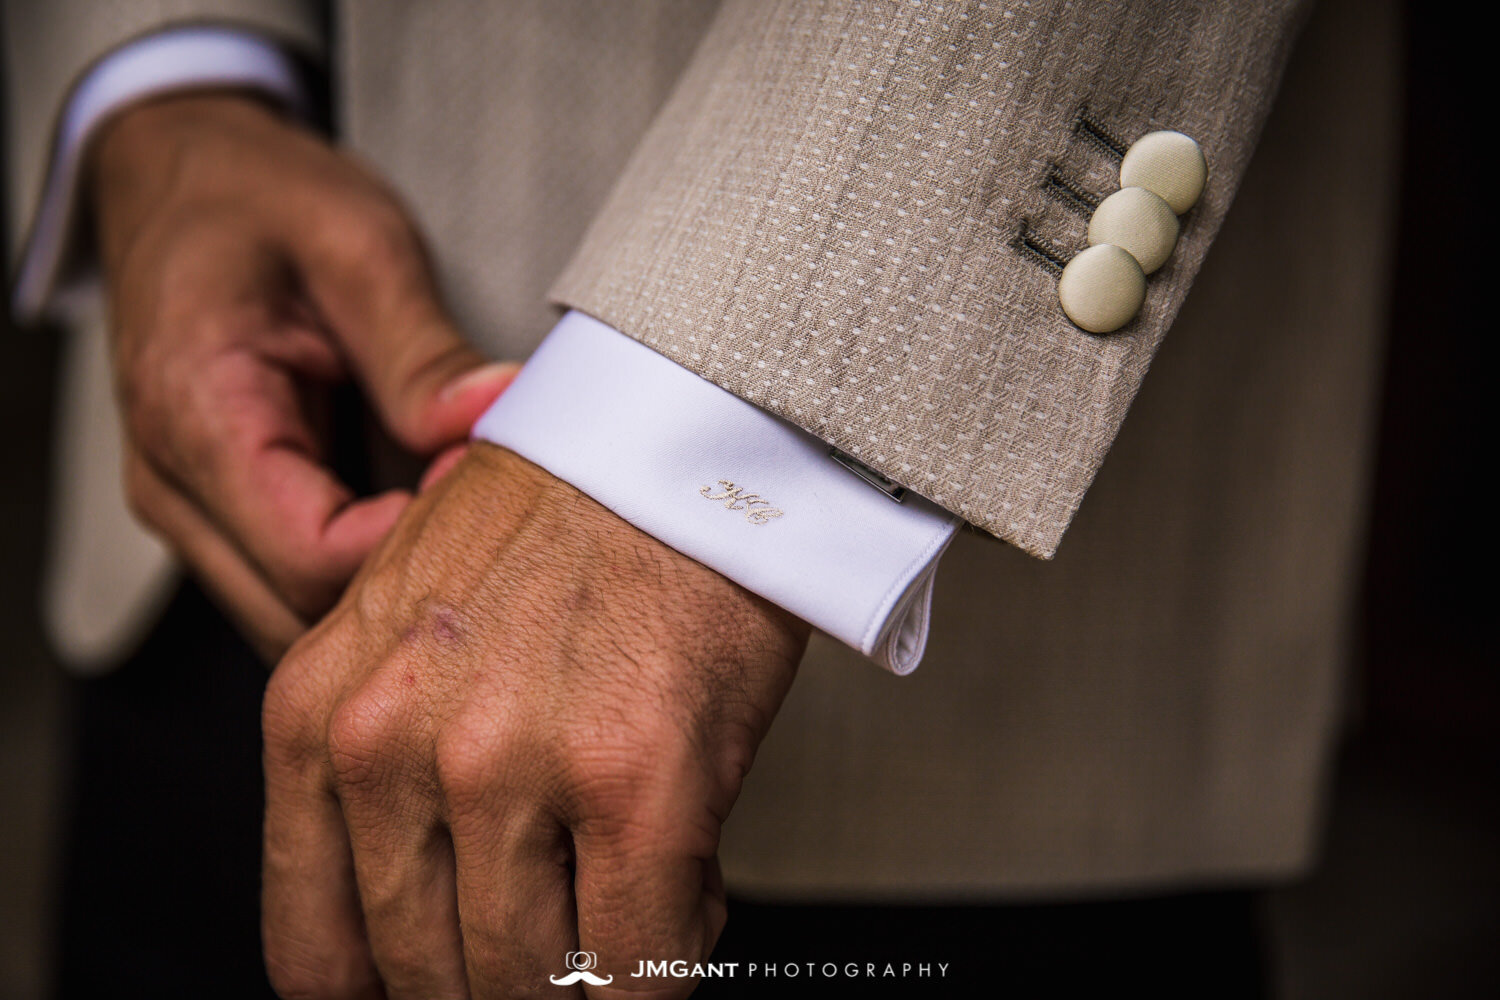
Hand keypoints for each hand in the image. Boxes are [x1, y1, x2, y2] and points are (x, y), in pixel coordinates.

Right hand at [91, 93, 514, 658]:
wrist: (178, 177)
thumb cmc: (256, 200)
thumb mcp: (357, 245)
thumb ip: (420, 350)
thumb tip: (492, 419)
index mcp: (196, 419)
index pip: (310, 558)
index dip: (412, 546)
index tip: (483, 489)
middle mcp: (176, 488)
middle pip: (300, 614)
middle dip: (406, 586)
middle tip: (492, 519)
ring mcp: (193, 510)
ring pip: (294, 618)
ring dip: (387, 591)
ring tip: (464, 522)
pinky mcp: (223, 512)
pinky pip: (294, 584)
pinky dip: (365, 573)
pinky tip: (425, 526)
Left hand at [260, 443, 807, 997]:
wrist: (673, 442)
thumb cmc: (562, 528)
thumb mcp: (407, 638)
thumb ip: (388, 782)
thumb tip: (433, 925)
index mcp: (318, 718)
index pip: (319, 955)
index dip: (397, 993)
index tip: (451, 983)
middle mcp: (393, 748)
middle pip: (432, 980)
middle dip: (511, 981)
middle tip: (572, 930)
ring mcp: (509, 768)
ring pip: (534, 985)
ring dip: (592, 974)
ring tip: (636, 901)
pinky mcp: (632, 778)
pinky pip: (637, 962)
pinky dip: (663, 966)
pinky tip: (685, 907)